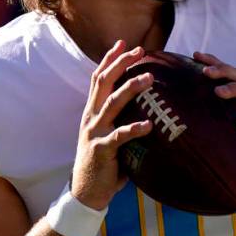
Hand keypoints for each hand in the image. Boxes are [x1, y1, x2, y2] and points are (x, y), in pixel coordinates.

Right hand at [71, 41, 153, 209]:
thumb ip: (122, 120)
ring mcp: (95, 132)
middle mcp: (91, 117)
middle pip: (104, 82)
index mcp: (92, 111)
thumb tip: (149, 109)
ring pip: (112, 103)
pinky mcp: (102, 150)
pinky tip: (149, 125)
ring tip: (149, 78)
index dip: (110, 59)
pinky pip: (120, 136)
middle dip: (120, 63)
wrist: (85, 192)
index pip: (99, 78)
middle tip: (139, 50)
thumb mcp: (110, 136)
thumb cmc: (104, 163)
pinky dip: (134, 129)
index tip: (124, 43)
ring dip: (131, 88)